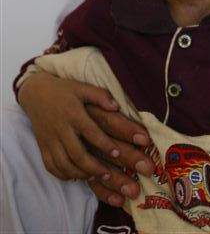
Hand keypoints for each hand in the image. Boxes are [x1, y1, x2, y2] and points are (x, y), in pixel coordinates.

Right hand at [19, 73, 153, 205]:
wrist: (36, 93)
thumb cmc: (64, 91)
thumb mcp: (83, 88)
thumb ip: (100, 96)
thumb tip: (117, 107)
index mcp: (73, 113)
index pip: (91, 132)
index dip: (105, 144)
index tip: (117, 153)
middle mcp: (60, 128)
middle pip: (77, 154)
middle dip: (94, 167)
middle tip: (109, 175)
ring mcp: (49, 140)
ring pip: (64, 164)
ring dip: (80, 174)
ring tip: (95, 177)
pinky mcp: (42, 147)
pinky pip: (51, 166)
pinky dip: (63, 175)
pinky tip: (75, 176)